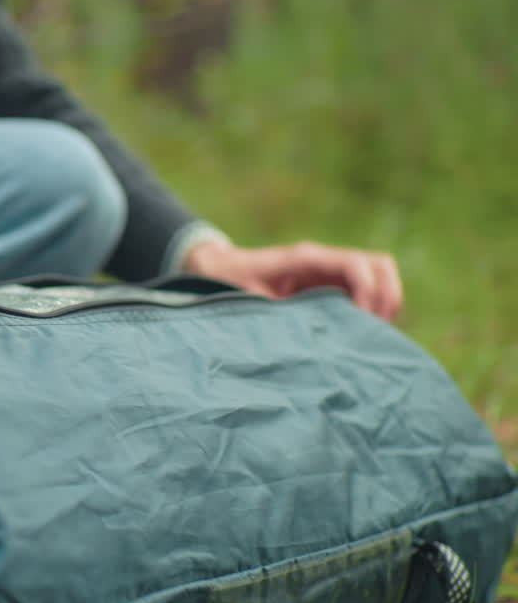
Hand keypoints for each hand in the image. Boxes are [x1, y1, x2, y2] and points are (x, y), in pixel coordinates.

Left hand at [182, 239, 402, 320]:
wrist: (217, 271)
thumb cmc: (228, 285)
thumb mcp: (247, 302)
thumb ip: (274, 316)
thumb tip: (302, 343)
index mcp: (305, 259)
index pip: (356, 264)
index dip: (369, 292)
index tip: (362, 322)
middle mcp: (324, 262)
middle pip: (380, 266)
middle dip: (386, 297)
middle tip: (375, 331)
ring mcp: (330, 273)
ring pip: (378, 278)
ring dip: (384, 304)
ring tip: (372, 336)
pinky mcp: (330, 287)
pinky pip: (366, 292)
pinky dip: (373, 310)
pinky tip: (361, 336)